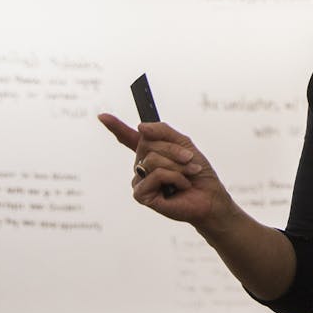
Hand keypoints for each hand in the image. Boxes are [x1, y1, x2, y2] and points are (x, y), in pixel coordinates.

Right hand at [97, 113, 232, 225]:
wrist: (210, 196)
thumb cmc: (198, 172)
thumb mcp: (184, 143)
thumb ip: (163, 131)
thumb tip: (140, 127)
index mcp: (149, 152)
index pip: (128, 137)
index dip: (115, 126)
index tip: (102, 116)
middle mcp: (140, 166)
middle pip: (148, 144)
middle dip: (174, 150)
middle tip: (189, 161)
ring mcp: (139, 180)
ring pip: (153, 159)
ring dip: (178, 165)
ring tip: (187, 176)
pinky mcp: (141, 195)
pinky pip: (157, 174)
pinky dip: (175, 177)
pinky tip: (181, 187)